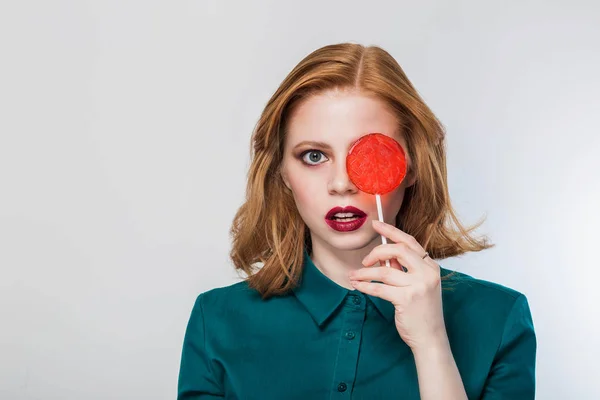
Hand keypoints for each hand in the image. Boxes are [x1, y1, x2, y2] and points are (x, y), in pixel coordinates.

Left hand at [348, 220, 447, 351]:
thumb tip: (381, 256)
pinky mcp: (407, 299)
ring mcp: (419, 286)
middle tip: (364, 261)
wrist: (431, 338)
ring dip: (364, 273)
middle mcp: (427, 273)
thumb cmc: (422, 312)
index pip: (410, 242)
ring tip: (354, 276)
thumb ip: (403, 270)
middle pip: (397, 250)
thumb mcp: (417, 285)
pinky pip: (379, 288)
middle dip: (376, 252)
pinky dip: (365, 286)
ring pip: (384, 271)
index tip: (376, 225)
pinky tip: (357, 285)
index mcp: (431, 266)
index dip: (391, 232)